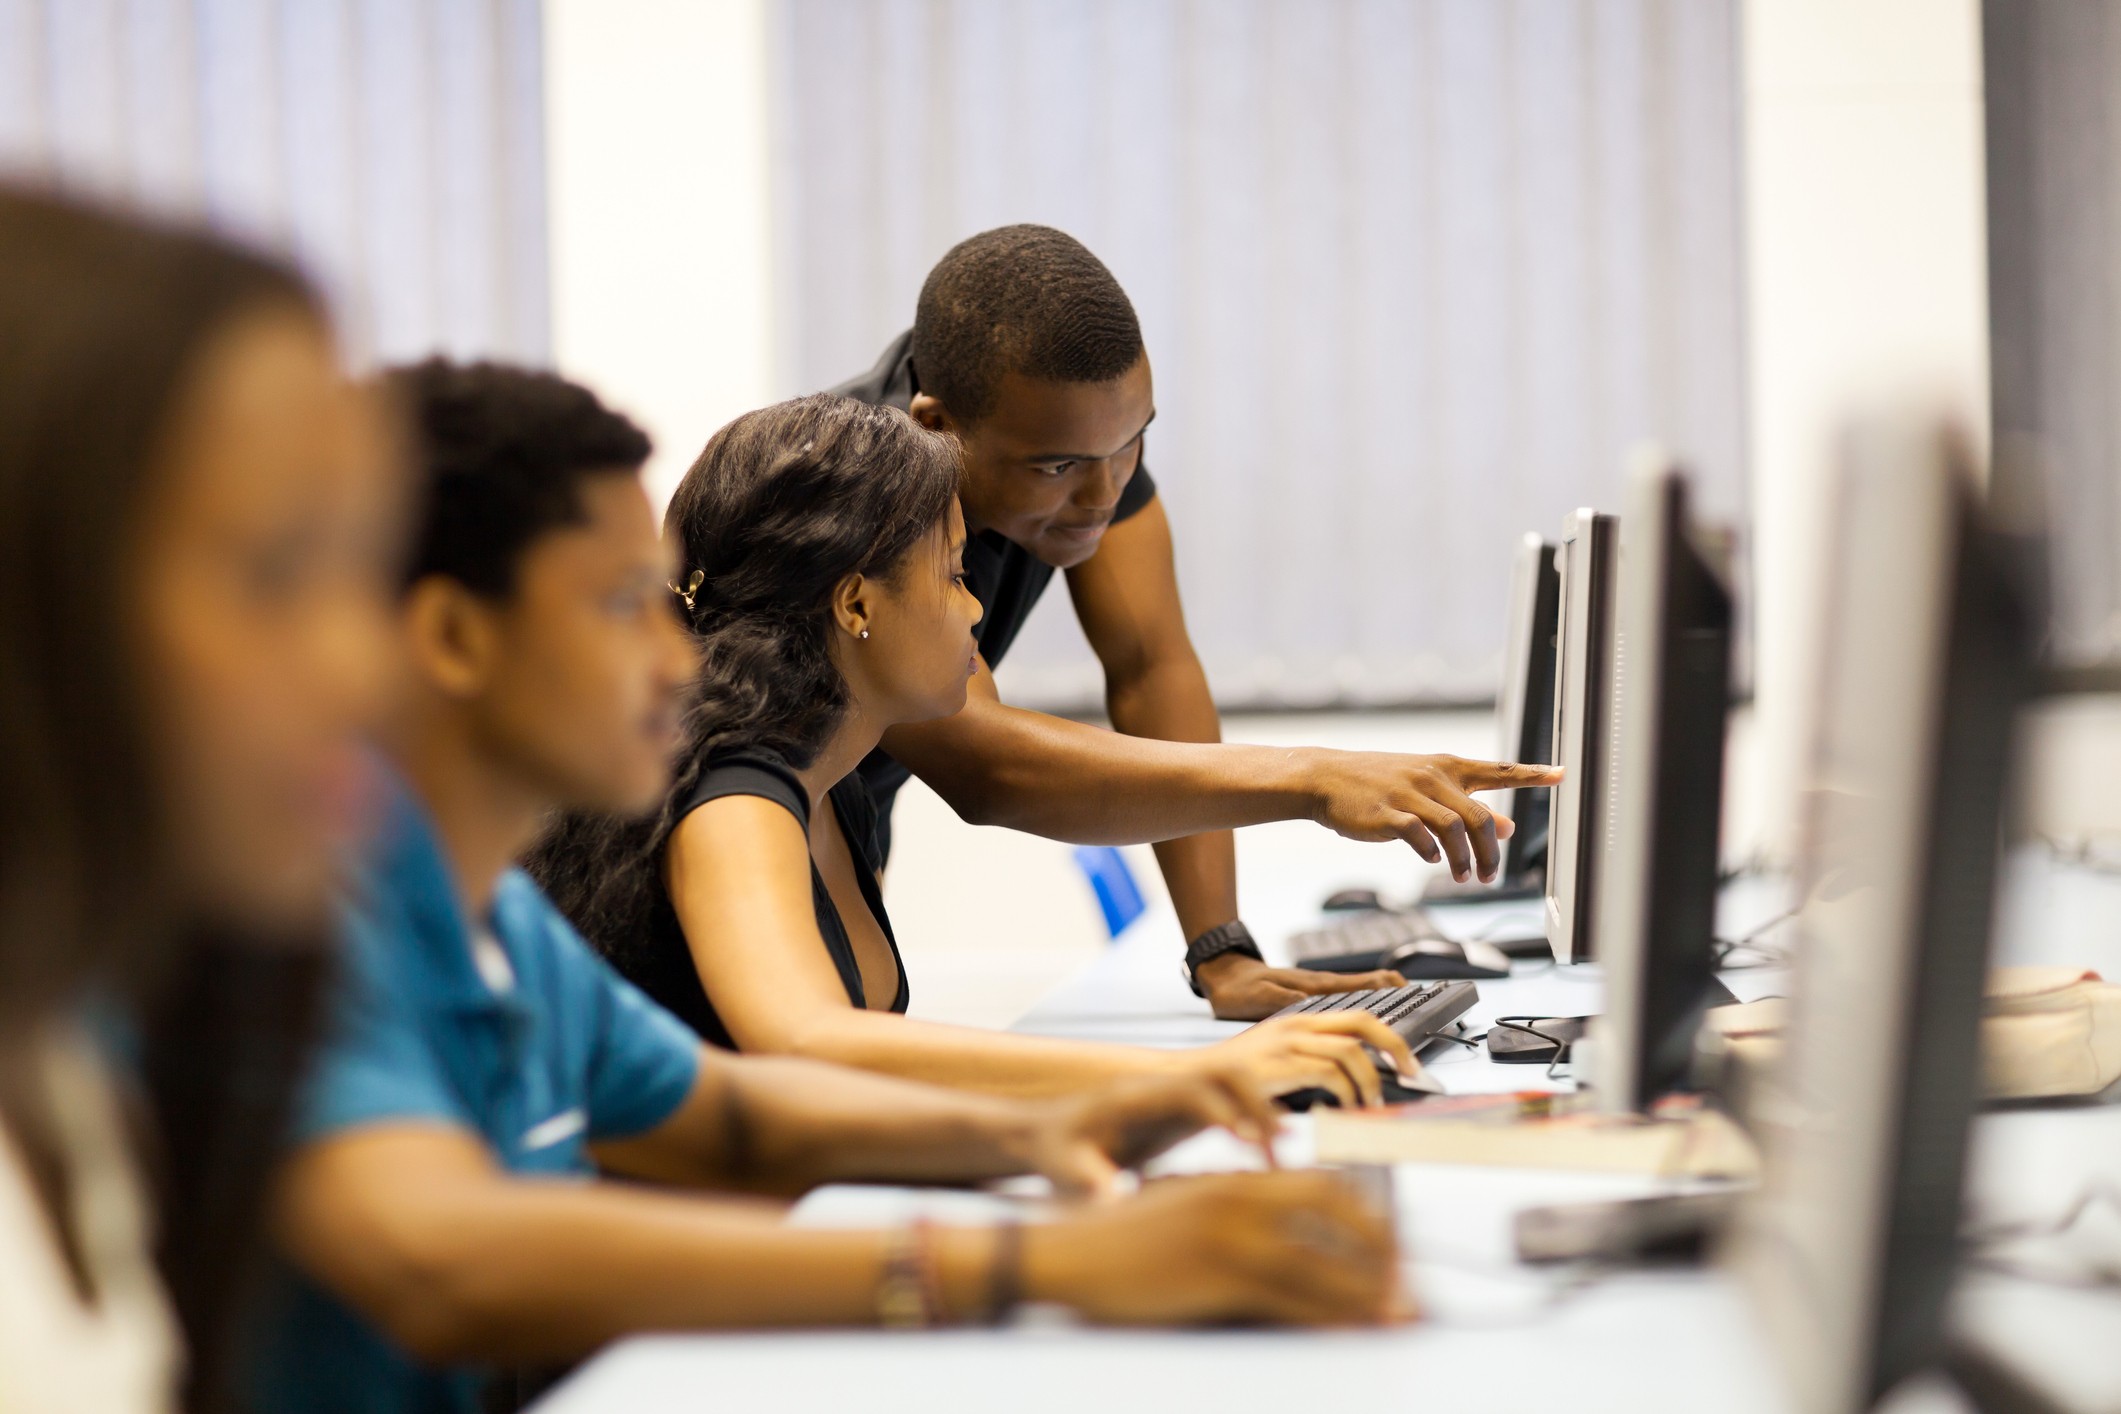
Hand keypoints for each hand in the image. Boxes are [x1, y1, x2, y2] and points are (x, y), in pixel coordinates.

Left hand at [1020, 1070, 1284, 1198]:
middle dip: (1256, 1104)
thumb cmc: (1053, 1152)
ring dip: (1260, 1111)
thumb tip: (1112, 1201)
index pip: (1187, 1089)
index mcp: (1132, 1097)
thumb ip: (1088, 1181)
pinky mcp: (1181, 1114)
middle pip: (1222, 1072)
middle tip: (1279, 1147)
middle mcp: (1159, 1088)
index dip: (1221, 1112)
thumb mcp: (1063, 1168)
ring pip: (1232, 1083)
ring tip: (1279, 1154)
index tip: (1246, 1143)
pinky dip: (1251, 1124)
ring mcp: (1173, 1097)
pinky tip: (1265, 1160)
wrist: (1044, 1135)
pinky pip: (1227, 1106)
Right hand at [1025, 1170, 1404, 1325]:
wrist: (1067, 1252)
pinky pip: (1293, 1300)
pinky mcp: (1218, 1276)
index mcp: (1235, 1180)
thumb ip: (1235, 1210)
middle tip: (1405, 1280)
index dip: (1366, 1215)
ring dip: (1369, 1291)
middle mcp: (1241, 1198)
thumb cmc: (1120, 1237)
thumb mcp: (1185, 1205)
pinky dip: (1332, 1317)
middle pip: (1339, 1213)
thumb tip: (1282, 1234)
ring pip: (1324, 1262)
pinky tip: (1353, 1330)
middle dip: (1382, 1248)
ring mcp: (1232, 1236)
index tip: (1391, 1242)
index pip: (1323, 1185)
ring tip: (1398, 1313)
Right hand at [1184, 1009, 1421, 1107]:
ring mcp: (1287, 1042)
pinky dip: (1346, 1091)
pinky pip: (1329, 1072)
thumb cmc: (1232, 1082)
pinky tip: (1345, 1106)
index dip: (1388, 1036)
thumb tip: (1350, 1083)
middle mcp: (1296, 1025)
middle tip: (1411, 1072)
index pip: (1356, 1017)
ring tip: (1371, 1101)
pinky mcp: (1279, 1065)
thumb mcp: (1276, 1062)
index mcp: (1298, 1022)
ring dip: (1370, 1079)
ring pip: (1351, 1050)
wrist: (1189, 1081)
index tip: (1407, 1060)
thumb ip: (1309, 1063)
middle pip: (1362, 1022)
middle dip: (1395, 1046)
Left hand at [1194, 951, 1411, 1020]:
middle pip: (1369, 986)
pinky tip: (1372, 1013)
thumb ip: (1284, 1002)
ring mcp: (1318, 989)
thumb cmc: (1237, 988)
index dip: (1387, 988)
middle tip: (1424, 1001)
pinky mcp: (1310, 995)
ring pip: (1361, 992)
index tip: (1412, 993)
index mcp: (1314, 986)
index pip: (1361, 984)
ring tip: (1409, 1006)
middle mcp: (1321, 986)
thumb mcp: (1257, 998)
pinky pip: (1346, 998)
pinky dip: (1366, 1002)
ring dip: (1385, 997)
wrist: (1222, 975)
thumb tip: (1310, 1006)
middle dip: (1397, 992)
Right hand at [1304, 752, 1561, 883]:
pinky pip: (1420, 835)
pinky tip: (1433, 861)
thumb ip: (1466, 805)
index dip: (1533, 774)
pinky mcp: (1388, 813)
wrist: (1327, 778)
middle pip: (1479, 816)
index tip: (1563, 774)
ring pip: (1454, 828)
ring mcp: (1410, 793)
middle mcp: (1433, 776)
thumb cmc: (1380, 783)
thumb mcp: (1428, 788)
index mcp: (1447, 766)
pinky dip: (1433, 853)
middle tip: (1489, 876)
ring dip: (1464, 859)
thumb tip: (1508, 827)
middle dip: (1490, 852)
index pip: (1499, 770)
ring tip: (1464, 877)